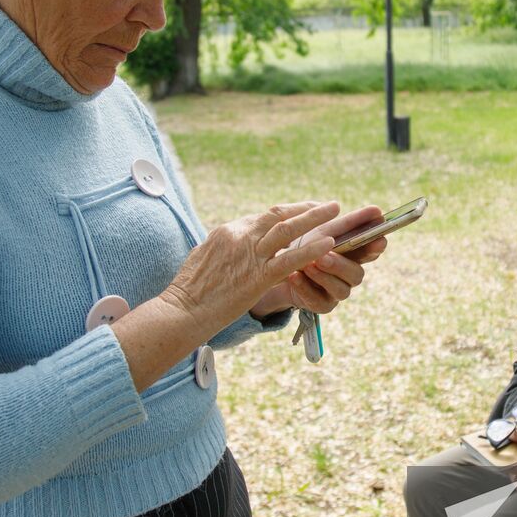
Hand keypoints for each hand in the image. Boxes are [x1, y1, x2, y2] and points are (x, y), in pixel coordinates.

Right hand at [164, 201, 338, 332]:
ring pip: (288, 230)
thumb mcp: (204, 257)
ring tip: (335, 212)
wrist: (181, 311)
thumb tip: (234, 244)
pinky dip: (311, 249)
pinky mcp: (257, 277)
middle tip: (328, 205)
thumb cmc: (189, 291)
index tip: (304, 211)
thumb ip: (224, 247)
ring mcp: (249, 255)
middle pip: (279, 215)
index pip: (264, 217)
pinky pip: (290, 259)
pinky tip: (329, 244)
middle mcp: (239, 236)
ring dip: (314, 220)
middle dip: (306, 209)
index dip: (288, 213)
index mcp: (227, 231)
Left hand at [255, 205, 389, 315]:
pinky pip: (317, 301)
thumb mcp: (321, 231)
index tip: (378, 240)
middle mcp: (349, 275)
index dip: (376, 248)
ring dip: (323, 276)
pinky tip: (294, 276)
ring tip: (307, 265)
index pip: (370, 252)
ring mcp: (336, 292)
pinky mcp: (322, 305)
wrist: (281, 266)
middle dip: (340, 265)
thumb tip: (358, 208)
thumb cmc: (306, 245)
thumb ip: (342, 224)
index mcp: (353, 254)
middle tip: (323, 256)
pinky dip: (305, 287)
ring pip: (340, 290)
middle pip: (357, 274)